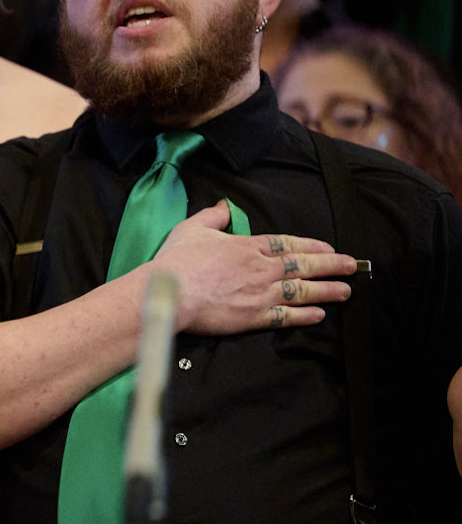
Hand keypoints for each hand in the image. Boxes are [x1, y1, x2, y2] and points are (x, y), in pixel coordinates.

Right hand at [150, 201, 355, 333]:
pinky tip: (319, 314)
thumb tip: (225, 205)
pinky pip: (286, 317)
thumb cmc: (178, 260)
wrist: (171, 292)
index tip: (328, 248)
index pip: (286, 244)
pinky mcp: (253, 317)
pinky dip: (304, 316)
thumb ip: (213, 216)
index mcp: (248, 247)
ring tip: (346, 291)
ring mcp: (260, 294)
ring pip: (302, 291)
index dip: (310, 245)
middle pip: (303, 266)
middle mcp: (261, 269)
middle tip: (351, 266)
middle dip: (330, 265)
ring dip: (326, 290)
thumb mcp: (192, 228)